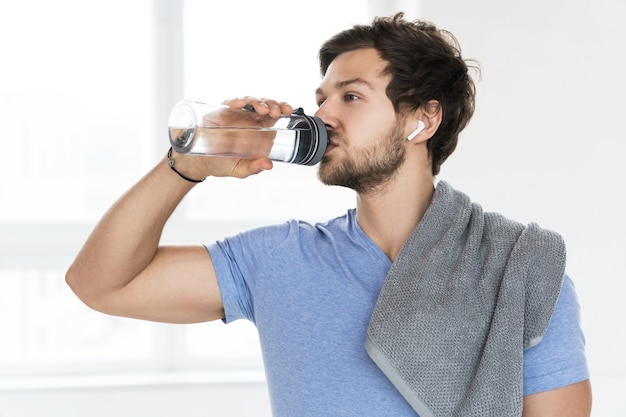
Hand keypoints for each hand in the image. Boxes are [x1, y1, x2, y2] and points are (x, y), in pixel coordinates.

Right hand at [174, 97, 294, 178]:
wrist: (198, 162)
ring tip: (262, 109)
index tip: (288, 111)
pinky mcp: (221, 111)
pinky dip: (237, 101)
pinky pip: (230, 103)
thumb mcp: (240, 170)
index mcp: (260, 131)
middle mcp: (249, 119)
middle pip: (265, 105)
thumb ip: (253, 168)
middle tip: (276, 111)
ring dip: (258, 102)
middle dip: (273, 104)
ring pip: (251, 101)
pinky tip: (241, 103)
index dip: (282, 109)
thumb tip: (268, 164)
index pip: (275, 116)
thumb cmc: (222, 165)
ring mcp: (236, 114)